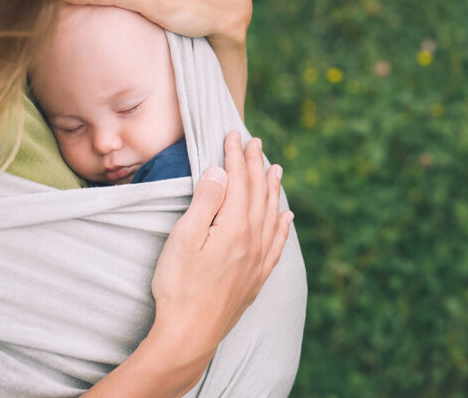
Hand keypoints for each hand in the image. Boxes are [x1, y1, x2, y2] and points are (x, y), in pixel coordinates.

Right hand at [150, 131, 292, 357]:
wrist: (190, 334)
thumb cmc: (180, 285)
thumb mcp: (184, 237)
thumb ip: (205, 201)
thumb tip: (220, 171)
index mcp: (235, 227)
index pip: (239, 181)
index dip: (236, 156)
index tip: (233, 134)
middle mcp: (254, 241)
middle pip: (259, 193)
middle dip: (257, 165)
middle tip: (256, 143)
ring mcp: (258, 261)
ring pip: (272, 215)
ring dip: (273, 189)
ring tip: (276, 169)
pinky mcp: (256, 278)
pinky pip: (278, 244)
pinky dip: (284, 225)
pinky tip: (287, 217)